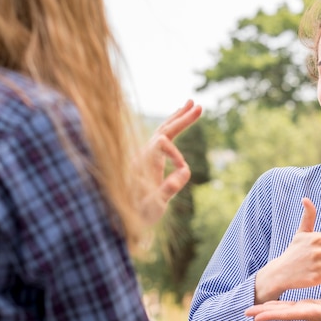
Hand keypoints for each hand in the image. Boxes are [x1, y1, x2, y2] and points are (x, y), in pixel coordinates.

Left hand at [138, 99, 201, 224]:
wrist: (122, 217)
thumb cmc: (138, 213)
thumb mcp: (153, 206)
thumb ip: (167, 189)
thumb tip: (185, 171)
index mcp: (143, 162)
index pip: (162, 142)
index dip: (176, 154)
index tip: (182, 172)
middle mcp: (143, 155)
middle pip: (163, 129)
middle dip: (181, 118)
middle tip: (198, 105)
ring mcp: (145, 156)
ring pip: (162, 130)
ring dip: (177, 118)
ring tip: (190, 104)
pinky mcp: (148, 160)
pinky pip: (161, 137)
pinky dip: (171, 127)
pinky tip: (177, 122)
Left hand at [244, 298, 320, 320]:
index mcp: (310, 313)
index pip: (287, 314)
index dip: (271, 315)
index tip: (256, 317)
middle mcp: (304, 312)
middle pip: (280, 312)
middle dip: (263, 312)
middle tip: (245, 312)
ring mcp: (305, 309)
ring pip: (282, 309)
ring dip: (267, 309)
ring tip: (251, 309)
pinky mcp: (307, 306)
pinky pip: (288, 305)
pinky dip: (277, 304)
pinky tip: (269, 304)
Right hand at [254, 197, 320, 302]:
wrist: (281, 272)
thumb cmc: (294, 250)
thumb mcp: (301, 233)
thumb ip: (308, 216)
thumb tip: (305, 198)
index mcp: (316, 238)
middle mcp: (317, 251)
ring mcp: (317, 266)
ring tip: (319, 266)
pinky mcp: (317, 279)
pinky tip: (317, 274)